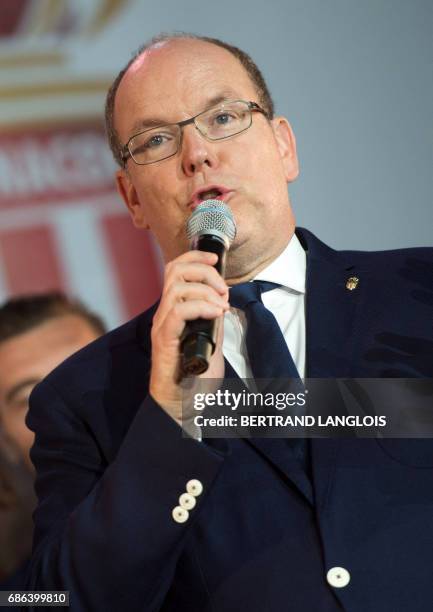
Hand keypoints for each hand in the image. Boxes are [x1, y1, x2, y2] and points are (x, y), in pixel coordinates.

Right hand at [149, 250, 228, 427]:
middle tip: (224, 289)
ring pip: (177, 288)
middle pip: (175, 271)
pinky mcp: (164, 339)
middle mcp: (164, 314)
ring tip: (222, 303)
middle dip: (204, 270)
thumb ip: (214, 323)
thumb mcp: (211, 343)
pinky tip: (216, 313)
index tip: (216, 259)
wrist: (182, 406)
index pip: (175, 270)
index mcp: (173, 311)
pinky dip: (200, 306)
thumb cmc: (194, 379)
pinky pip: (178, 311)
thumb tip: (225, 305)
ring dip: (205, 290)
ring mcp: (162, 325)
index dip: (195, 257)